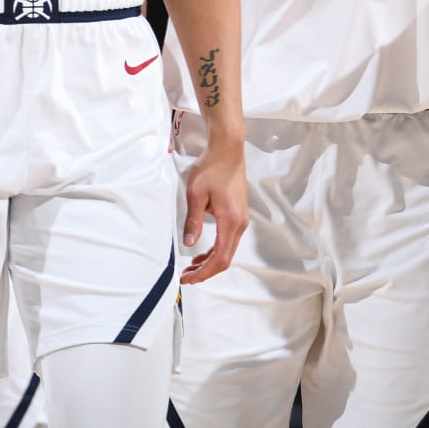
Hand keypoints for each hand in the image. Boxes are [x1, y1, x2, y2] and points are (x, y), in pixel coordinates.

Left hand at [179, 140, 246, 284]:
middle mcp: (240, 223)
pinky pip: (229, 240)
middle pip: (226, 258)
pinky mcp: (238, 214)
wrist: (228, 150)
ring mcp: (241, 219)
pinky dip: (216, 250)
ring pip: (228, 250)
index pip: (219, 257)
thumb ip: (193, 221)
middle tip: (187, 276)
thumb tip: (189, 244)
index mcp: (230, 220)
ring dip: (210, 261)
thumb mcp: (196, 194)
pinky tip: (202, 252)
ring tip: (191, 266)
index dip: (204, 272)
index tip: (188, 278)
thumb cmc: (212, 167)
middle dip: (206, 271)